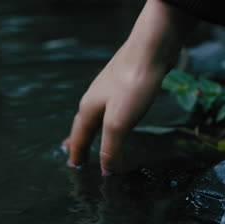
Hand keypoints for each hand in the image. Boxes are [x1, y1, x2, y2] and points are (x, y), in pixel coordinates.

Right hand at [64, 44, 166, 175]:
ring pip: (96, 117)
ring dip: (93, 132)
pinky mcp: (124, 86)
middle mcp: (94, 99)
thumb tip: (107, 173)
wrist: (151, 48)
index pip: (78, 139)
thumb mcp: (119, 122)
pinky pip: (110, 110)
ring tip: (93, 139)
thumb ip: (111, 148)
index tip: (74, 169)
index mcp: (88, 109)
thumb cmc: (133, 84)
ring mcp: (108, 91)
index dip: (76, 155)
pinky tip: (116, 119)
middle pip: (83, 127)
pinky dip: (108, 122)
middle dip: (80, 143)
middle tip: (77, 157)